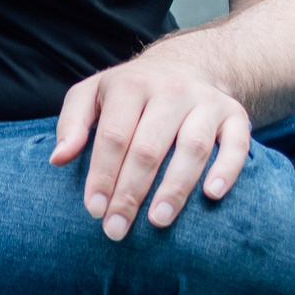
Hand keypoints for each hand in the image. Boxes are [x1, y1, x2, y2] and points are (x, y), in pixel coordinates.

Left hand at [52, 54, 250, 240]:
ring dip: (175, 187)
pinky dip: (227, 169)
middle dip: (131, 192)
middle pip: (149, 147)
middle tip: (117, 229)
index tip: (94, 210)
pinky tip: (212, 195)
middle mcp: (170, 91)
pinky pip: (236, 144)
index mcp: (130, 86)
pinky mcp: (235, 115)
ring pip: (193, 147)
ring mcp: (206, 103)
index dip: (102, 175)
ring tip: (159, 221)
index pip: (114, 136)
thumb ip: (71, 123)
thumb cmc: (128, 92)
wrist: (185, 66)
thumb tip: (58, 159)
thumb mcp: (91, 94)